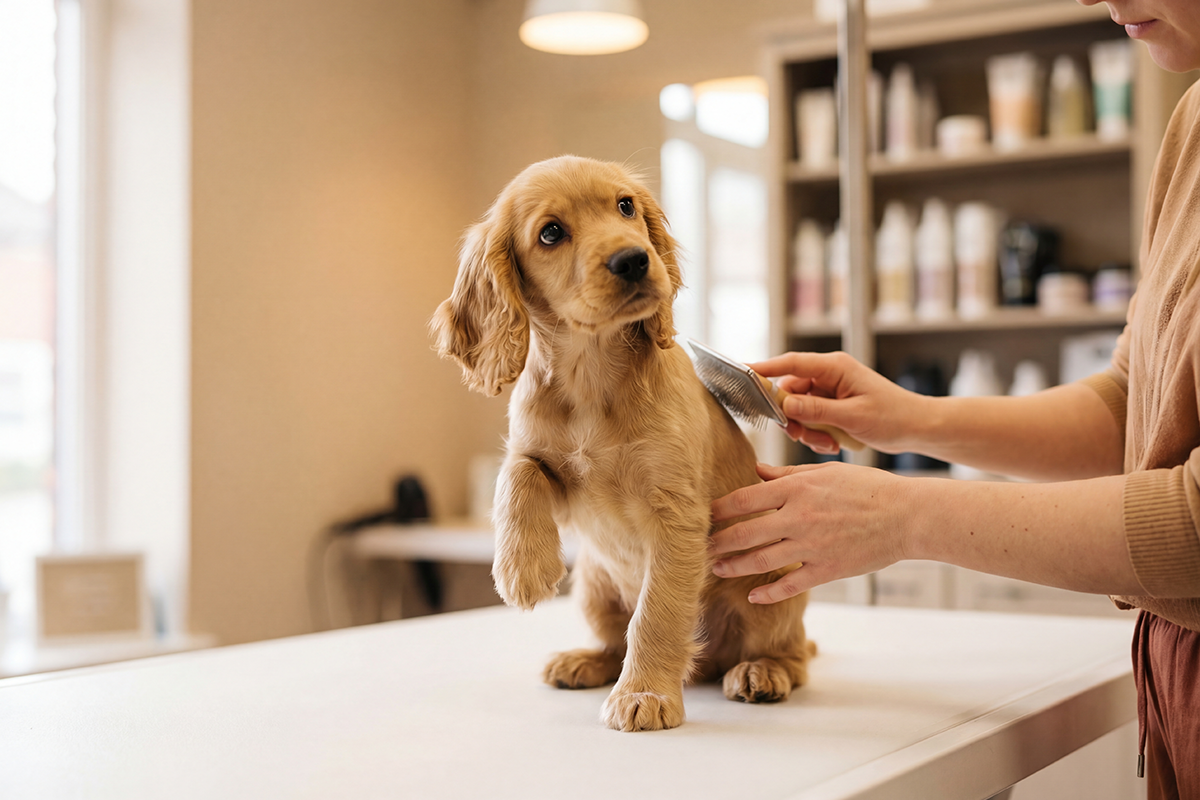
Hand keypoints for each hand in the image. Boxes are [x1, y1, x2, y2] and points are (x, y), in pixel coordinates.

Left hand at [709, 462, 908, 602]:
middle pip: (744, 532)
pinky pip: (789, 584)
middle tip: (699, 547)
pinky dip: (768, 593)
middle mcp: (798, 517)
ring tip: (716, 568)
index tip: (704, 516)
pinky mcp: (826, 570)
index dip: (719, 510)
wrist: (908, 515)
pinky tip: (753, 595)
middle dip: (717, 541)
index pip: (744, 500)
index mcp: (796, 489)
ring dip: (733, 566)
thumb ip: (788, 473)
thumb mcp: (826, 471)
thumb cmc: (869, 488)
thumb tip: (757, 470)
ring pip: (760, 560)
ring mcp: (811, 546)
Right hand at [749, 351, 924, 455]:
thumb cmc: (893, 417)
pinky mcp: (833, 406)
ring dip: (806, 430)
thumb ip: (816, 410)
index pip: (791, 363)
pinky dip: (816, 434)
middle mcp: (829, 375)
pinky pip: (810, 419)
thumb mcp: (853, 416)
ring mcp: (830, 390)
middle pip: (790, 391)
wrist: (918, 429)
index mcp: (835, 367)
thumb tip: (785, 405)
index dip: (764, 368)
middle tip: (801, 436)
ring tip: (828, 444)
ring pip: (798, 409)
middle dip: (792, 417)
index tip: (742, 372)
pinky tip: (833, 444)